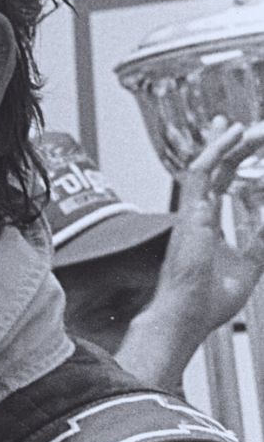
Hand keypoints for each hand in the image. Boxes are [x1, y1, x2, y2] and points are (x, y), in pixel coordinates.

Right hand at [154, 117, 263, 331]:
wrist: (186, 316)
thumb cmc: (207, 302)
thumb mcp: (249, 268)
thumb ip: (259, 243)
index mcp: (208, 225)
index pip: (220, 182)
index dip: (232, 160)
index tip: (243, 140)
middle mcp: (197, 213)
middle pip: (214, 168)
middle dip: (229, 145)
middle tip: (245, 126)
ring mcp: (192, 211)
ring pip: (206, 166)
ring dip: (226, 144)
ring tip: (245, 127)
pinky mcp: (190, 212)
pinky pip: (199, 174)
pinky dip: (215, 152)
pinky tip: (231, 137)